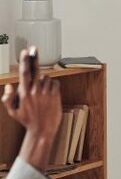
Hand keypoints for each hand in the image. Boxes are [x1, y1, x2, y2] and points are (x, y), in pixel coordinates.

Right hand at [1, 48, 62, 171]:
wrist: (43, 130)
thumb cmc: (28, 121)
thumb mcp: (13, 111)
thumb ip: (7, 98)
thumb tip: (9, 85)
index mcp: (24, 94)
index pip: (24, 73)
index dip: (24, 61)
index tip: (25, 51)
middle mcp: (35, 92)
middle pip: (35, 70)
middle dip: (34, 58)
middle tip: (34, 48)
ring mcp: (46, 93)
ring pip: (46, 77)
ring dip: (44, 81)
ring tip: (41, 93)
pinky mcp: (56, 96)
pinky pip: (55, 83)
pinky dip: (53, 85)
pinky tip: (49, 94)